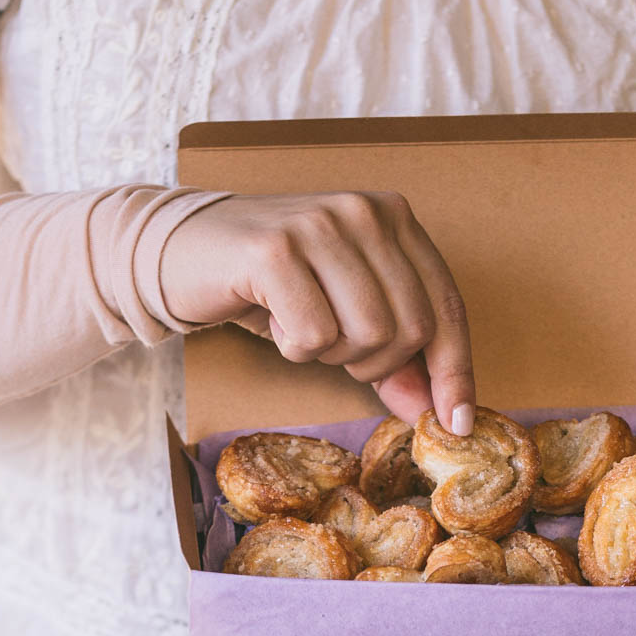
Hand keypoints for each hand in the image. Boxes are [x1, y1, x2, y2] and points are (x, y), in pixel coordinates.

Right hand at [160, 191, 474, 431]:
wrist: (179, 252)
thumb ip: (397, 360)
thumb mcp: (345, 318)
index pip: (446, 306)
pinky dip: (295, 347)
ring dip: (332, 354)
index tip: (456, 423)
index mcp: (394, 218)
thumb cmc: (273, 286)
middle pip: (412, 329)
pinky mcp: (276, 250)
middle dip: (375, 363)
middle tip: (332, 348)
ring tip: (302, 326)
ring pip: (369, 334)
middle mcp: (364, 212)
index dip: (455, 371)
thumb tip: (442, 414)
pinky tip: (275, 319)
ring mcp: (321, 224)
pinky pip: (314, 334)